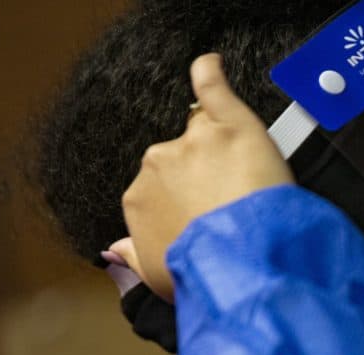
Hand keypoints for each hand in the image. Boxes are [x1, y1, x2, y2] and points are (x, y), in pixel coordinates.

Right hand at [110, 53, 293, 301]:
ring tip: (249, 181)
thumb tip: (115, 251)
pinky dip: (212, 75)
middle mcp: (157, 166)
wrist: (241, 265)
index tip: (207, 219)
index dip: (187, 205)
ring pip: (204, 134)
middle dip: (205, 179)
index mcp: (139, 201)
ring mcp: (193, 142)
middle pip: (181, 161)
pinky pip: (215, 89)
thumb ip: (134, 258)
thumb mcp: (159, 280)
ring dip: (222, 151)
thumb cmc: (201, 276)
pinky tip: (210, 66)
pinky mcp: (230, 127)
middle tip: (235, 207)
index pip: (159, 191)